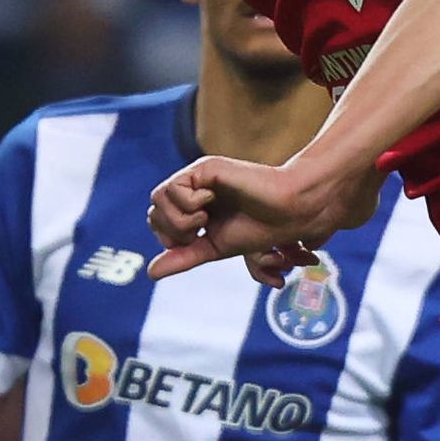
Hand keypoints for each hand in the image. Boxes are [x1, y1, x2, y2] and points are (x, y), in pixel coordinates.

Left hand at [147, 150, 371, 285]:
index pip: (157, 222)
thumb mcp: (215, 249)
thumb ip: (184, 257)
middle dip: (174, 232)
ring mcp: (197, 177)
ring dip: (180, 219)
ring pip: (157, 200)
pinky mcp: (205, 167)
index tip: (199, 239)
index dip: (171, 239)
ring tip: (206, 217)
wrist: (289, 213)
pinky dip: (189, 204)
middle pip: (153, 212)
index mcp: (193, 207)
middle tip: (202, 230)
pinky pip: (173, 189)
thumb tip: (150, 273)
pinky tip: (211, 201)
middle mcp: (192, 189)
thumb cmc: (261, 229)